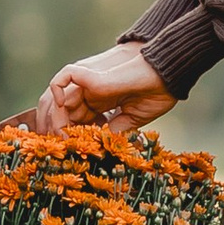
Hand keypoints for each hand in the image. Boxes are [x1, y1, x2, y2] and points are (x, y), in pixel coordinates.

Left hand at [36, 42, 175, 133]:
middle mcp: (91, 92)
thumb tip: (101, 146)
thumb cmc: (156, 93)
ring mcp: (89, 83)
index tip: (72, 149)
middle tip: (58, 146)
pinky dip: (57, 90)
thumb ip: (114, 130)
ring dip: (54, 117)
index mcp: (101, 102)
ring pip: (57, 97)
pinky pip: (64, 77)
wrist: (169, 76)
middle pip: (60, 110)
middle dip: (55, 128)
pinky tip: (64, 109)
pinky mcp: (92, 75)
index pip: (74, 118)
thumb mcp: (132, 119)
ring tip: (61, 135)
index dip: (69, 133)